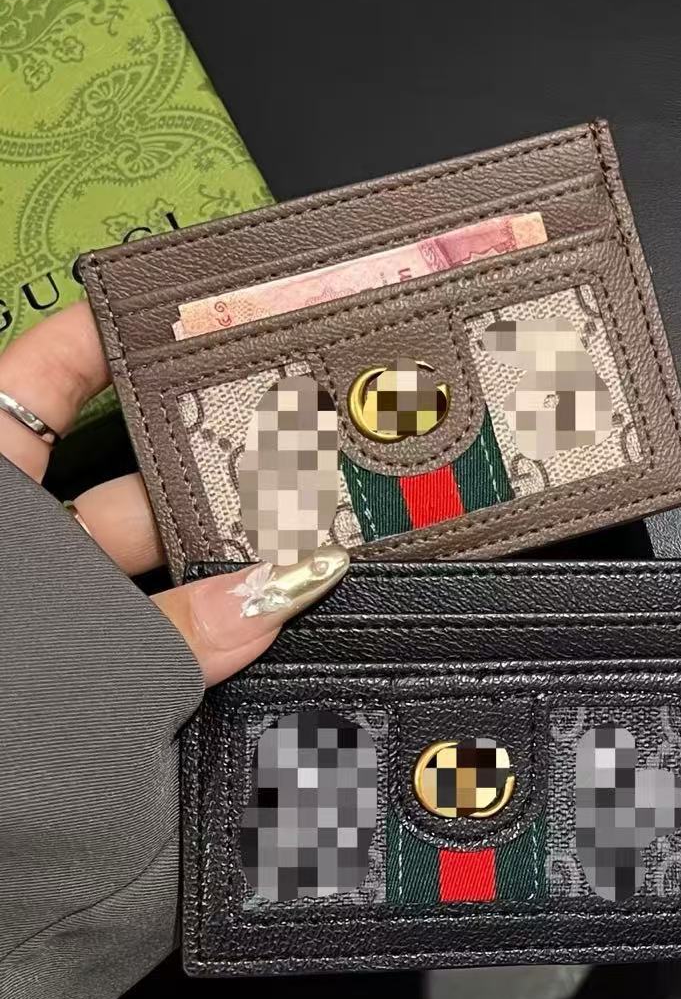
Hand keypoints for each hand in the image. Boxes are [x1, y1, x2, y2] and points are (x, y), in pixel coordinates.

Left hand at [0, 302, 348, 684]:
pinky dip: (248, 628)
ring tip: (333, 532)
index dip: (96, 342)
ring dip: (248, 559)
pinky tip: (314, 607)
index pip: (30, 396)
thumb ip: (176, 631)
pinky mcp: (122, 692)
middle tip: (308, 436)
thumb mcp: (68, 672)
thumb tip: (290, 584)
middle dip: (216, 469)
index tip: (179, 306)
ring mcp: (79, 635)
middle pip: (130, 490)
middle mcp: (32, 573)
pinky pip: (198, 644)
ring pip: (172, 574)